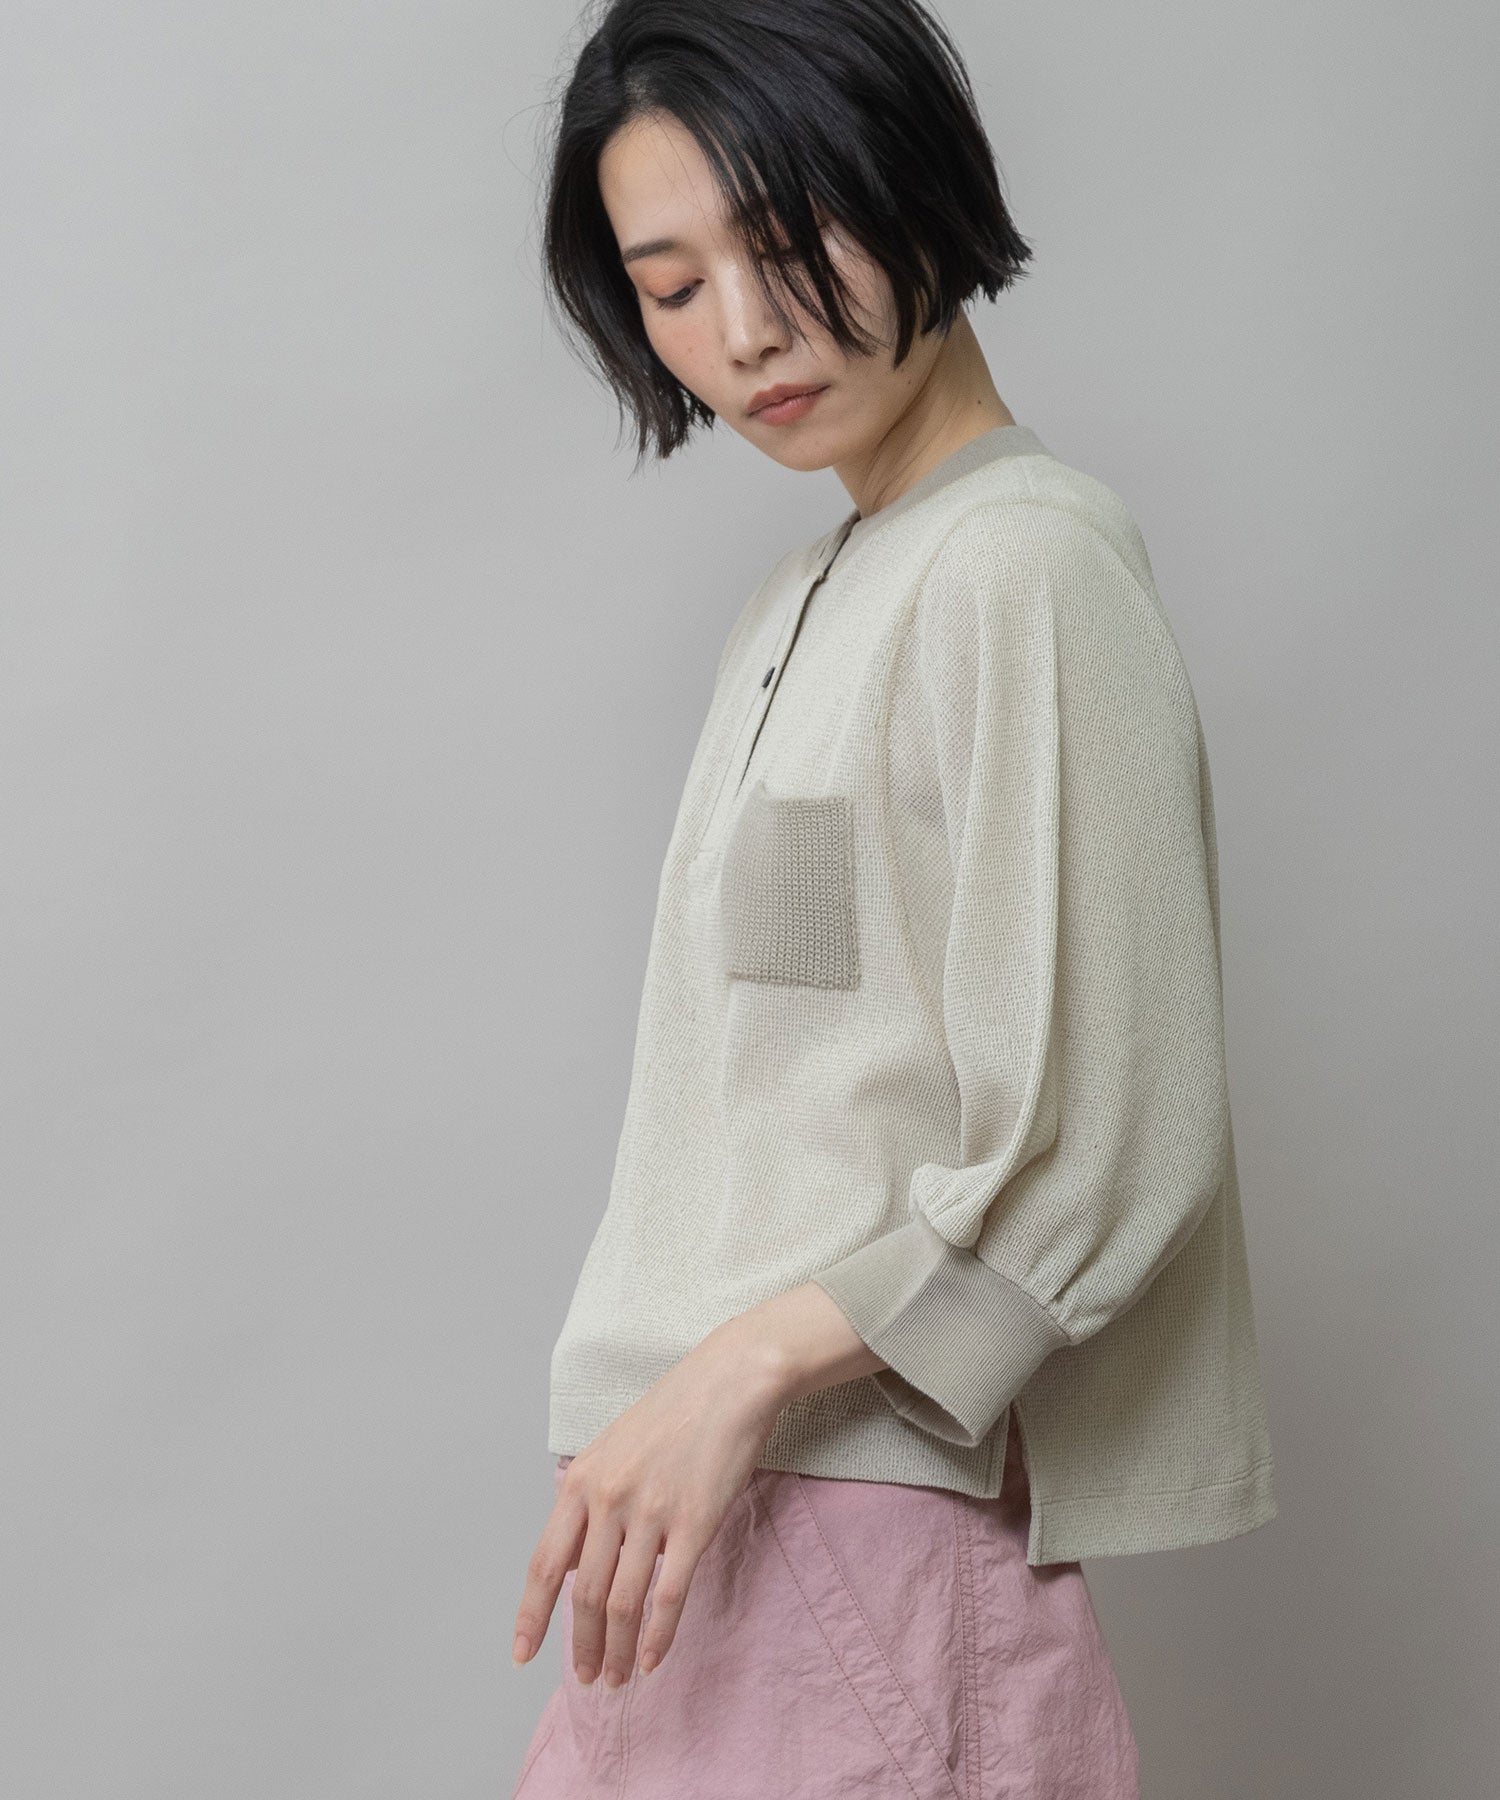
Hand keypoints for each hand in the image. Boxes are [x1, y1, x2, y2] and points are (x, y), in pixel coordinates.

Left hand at [511, 1317, 788, 1687]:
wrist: (729, 1381)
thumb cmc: (673, 1412)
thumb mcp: (611, 1449)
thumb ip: (588, 1504)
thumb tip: (569, 1565)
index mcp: (581, 1480)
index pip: (543, 1564)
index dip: (531, 1615)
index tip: (522, 1654)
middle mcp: (608, 1497)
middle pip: (582, 1593)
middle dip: (581, 1645)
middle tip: (587, 1677)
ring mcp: (651, 1510)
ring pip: (622, 1601)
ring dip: (615, 1649)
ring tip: (616, 1678)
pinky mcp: (695, 1521)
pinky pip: (669, 1593)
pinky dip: (658, 1635)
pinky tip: (652, 1659)